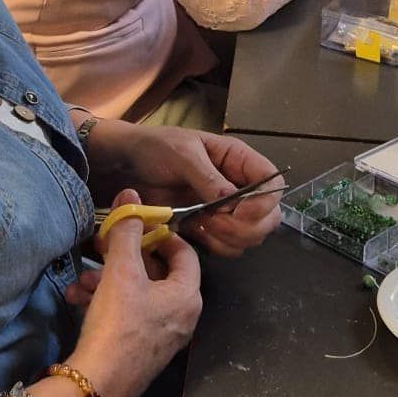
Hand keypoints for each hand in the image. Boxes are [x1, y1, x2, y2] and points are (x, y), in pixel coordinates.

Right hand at [69, 193, 202, 396]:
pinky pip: (128, 314)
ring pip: (137, 294)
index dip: (161, 233)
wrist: (97, 386)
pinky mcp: (141, 350)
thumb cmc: (118, 324)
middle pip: (157, 273)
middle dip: (124, 258)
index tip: (137, 224)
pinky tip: (77, 299)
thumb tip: (132, 196)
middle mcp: (182, 316)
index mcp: (187, 296)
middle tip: (101, 247)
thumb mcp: (120, 272)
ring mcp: (162, 336)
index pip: (184, 252)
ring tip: (79, 279)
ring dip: (107, 280)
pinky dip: (106, 302)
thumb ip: (127, 231)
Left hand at [79, 120, 283, 259]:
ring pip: (250, 237)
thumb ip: (208, 177)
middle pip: (268, 218)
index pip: (272, 184)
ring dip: (229, 238)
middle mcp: (238, 186)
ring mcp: (226, 210)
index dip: (264, 202)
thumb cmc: (154, 149)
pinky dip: (216, 246)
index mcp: (238, 160)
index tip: (239, 211)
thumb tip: (232, 201)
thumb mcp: (182, 154)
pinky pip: (228, 247)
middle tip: (214, 221)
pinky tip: (194, 232)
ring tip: (201, 225)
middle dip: (246, 226)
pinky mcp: (210, 228)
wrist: (124, 167)